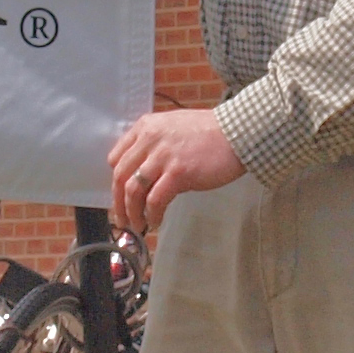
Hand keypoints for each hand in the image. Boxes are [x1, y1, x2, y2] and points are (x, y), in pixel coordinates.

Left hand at [108, 105, 245, 232]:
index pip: (116, 157)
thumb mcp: (173, 127)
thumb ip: (155, 145)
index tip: (119, 196)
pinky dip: (152, 215)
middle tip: (122, 219)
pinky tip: (156, 222)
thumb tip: (145, 175)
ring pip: (133, 190)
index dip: (116, 181)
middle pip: (120, 176)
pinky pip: (155, 200)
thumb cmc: (210, 132)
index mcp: (145, 127)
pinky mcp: (178, 172)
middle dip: (118, 203)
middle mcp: (149, 139)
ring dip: (132, 213)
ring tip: (137, 225)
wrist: (238, 133)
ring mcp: (163, 156)